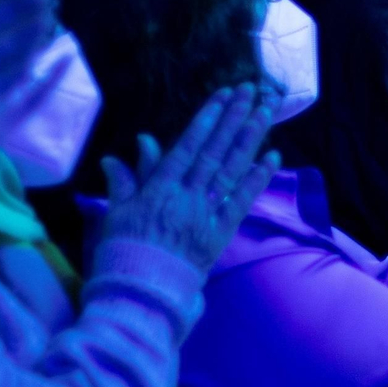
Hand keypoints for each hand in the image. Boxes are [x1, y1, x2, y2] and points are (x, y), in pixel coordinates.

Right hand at [98, 85, 280, 273]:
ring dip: (250, 139)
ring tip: (266, 112)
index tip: (223, 95)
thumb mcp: (116, 213)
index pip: (187, 146)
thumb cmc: (121, 253)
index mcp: (158, 190)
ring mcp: (205, 214)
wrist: (137, 295)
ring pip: (231, 170)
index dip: (207, 118)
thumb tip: (138, 143)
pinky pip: (241, 203)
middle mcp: (186, 197)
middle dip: (234, 118)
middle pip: (214, 151)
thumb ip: (128, 178)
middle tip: (252, 91)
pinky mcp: (220, 234)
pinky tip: (271, 157)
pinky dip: (256, 179)